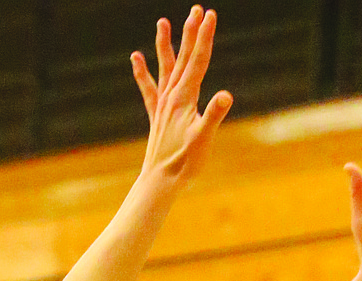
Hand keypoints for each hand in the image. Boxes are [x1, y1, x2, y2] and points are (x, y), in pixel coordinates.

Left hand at [133, 10, 232, 188]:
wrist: (159, 182)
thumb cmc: (184, 163)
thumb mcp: (203, 139)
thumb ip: (213, 115)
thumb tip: (225, 96)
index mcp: (184, 98)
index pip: (198, 60)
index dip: (205, 36)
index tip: (211, 14)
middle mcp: (171, 96)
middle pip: (183, 57)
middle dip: (191, 32)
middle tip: (197, 9)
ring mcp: (162, 105)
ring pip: (166, 67)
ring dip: (165, 44)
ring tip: (162, 22)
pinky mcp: (157, 115)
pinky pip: (149, 88)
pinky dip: (143, 72)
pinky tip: (136, 58)